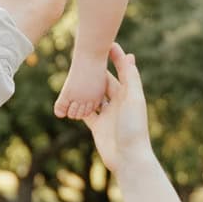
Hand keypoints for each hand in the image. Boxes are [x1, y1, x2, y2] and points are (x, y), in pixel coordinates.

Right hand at [82, 43, 152, 174]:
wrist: (129, 157)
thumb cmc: (133, 127)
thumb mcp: (133, 99)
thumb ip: (130, 78)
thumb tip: (129, 55)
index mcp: (128, 95)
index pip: (121, 72)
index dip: (115, 58)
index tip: (107, 44)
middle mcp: (118, 104)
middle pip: (105, 83)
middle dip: (96, 72)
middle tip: (85, 58)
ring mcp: (108, 115)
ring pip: (94, 98)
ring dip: (85, 88)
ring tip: (74, 76)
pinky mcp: (98, 127)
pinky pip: (86, 114)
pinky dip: (78, 107)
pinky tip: (69, 99)